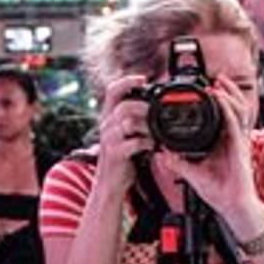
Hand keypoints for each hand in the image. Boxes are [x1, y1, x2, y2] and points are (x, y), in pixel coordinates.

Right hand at [93, 75, 151, 189]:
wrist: (110, 184)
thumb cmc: (121, 159)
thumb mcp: (125, 135)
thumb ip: (135, 120)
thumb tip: (153, 107)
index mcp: (108, 117)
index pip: (112, 90)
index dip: (127, 81)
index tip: (143, 78)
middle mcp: (106, 125)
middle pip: (124, 105)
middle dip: (144, 106)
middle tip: (156, 113)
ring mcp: (110, 139)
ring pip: (129, 122)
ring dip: (147, 125)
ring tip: (156, 133)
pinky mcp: (116, 153)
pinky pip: (134, 142)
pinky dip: (148, 143)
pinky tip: (153, 146)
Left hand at [160, 76, 260, 224]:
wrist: (233, 207)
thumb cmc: (219, 193)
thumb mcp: (193, 174)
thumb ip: (179, 163)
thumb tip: (163, 154)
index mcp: (223, 144)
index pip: (221, 117)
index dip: (216, 103)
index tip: (204, 92)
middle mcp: (232, 140)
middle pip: (233, 109)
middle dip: (226, 91)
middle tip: (214, 78)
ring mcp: (238, 142)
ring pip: (237, 110)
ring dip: (228, 94)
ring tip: (218, 83)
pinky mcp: (240, 146)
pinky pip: (234, 122)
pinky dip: (227, 108)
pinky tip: (220, 98)